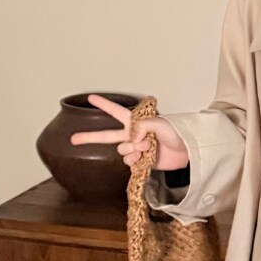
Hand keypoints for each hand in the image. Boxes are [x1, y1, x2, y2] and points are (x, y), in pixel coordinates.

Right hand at [69, 94, 189, 171]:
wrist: (187, 151)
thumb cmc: (177, 133)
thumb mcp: (160, 124)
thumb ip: (142, 127)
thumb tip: (131, 138)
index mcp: (136, 121)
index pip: (116, 111)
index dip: (103, 105)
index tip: (90, 98)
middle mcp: (133, 134)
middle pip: (106, 136)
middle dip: (89, 137)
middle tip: (73, 139)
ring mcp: (136, 148)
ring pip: (121, 150)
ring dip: (132, 149)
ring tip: (148, 147)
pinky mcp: (140, 161)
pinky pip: (129, 162)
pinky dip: (135, 160)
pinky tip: (145, 157)